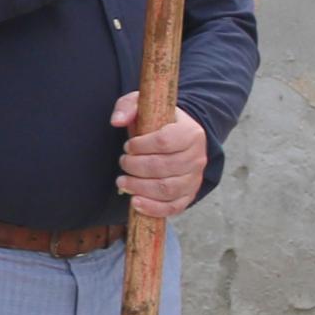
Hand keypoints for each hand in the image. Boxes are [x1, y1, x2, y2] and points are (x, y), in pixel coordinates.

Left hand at [111, 94, 208, 220]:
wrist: (179, 139)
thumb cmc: (158, 123)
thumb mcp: (144, 106)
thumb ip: (128, 107)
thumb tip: (117, 122)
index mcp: (191, 132)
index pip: (164, 141)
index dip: (140, 146)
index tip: (128, 146)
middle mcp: (197, 157)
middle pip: (164, 167)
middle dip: (135, 167)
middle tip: (123, 162)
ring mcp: (194, 178)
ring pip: (167, 189)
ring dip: (139, 187)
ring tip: (122, 182)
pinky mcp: (189, 195)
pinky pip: (173, 207)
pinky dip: (152, 208)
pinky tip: (135, 202)